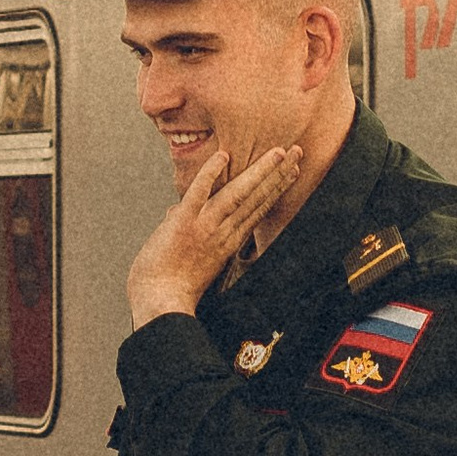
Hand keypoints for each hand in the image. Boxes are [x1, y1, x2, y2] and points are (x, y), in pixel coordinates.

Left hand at [126, 144, 300, 327]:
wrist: (159, 303)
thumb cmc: (171, 288)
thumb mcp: (188, 259)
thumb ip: (186, 233)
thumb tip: (173, 213)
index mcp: (227, 242)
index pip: (258, 210)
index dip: (276, 189)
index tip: (290, 173)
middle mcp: (222, 233)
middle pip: (257, 198)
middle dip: (279, 174)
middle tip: (296, 152)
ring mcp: (205, 227)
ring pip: (238, 194)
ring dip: (260, 171)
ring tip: (278, 153)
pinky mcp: (183, 223)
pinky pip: (198, 194)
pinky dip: (210, 174)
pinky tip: (223, 157)